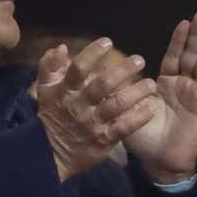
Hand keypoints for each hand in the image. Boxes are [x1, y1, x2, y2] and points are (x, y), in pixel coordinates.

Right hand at [35, 38, 157, 181]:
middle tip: (140, 59)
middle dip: (122, 71)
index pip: (78, 69)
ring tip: (151, 84)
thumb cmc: (52, 115)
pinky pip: (124, 127)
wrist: (50, 154)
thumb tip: (62, 47)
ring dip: (136, 93)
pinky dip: (139, 117)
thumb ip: (49, 66)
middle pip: (103, 85)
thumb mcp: (44, 90)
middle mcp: (80, 105)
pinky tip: (152, 107)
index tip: (108, 41)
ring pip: (117, 105)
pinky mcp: (104, 140)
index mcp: (65, 91)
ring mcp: (93, 123)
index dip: (92, 54)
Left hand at [123, 12, 196, 182]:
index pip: (174, 56)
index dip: (180, 40)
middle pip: (193, 56)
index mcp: (166, 83)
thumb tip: (108, 68)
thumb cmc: (143, 136)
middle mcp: (184, 85)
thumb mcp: (127, 108)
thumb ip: (122, 89)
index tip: (184, 22)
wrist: (159, 160)